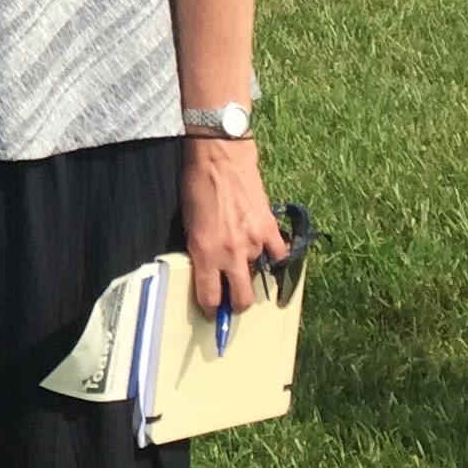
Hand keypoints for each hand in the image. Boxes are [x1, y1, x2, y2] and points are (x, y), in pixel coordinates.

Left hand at [178, 136, 284, 318]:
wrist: (219, 157)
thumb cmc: (197, 185)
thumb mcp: (187, 224)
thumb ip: (200, 251)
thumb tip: (208, 272)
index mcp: (204, 252)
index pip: (211, 298)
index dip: (212, 309)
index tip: (212, 310)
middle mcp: (230, 253)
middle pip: (241, 300)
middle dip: (236, 305)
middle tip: (232, 300)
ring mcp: (254, 243)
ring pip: (258, 275)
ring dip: (251, 271)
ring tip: (243, 256)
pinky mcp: (270, 230)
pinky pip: (279, 256)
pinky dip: (274, 257)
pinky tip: (267, 253)